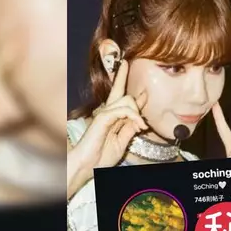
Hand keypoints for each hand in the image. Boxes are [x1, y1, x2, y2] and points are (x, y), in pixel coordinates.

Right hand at [68, 58, 148, 190]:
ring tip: (142, 126)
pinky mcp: (102, 118)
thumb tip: (141, 118)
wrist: (87, 166)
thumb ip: (130, 128)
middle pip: (118, 90)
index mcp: (111, 118)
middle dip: (122, 76)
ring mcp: (104, 114)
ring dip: (138, 112)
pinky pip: (122, 110)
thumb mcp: (122, 142)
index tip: (143, 89)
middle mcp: (106, 112)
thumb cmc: (101, 156)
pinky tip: (139, 125)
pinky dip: (134, 116)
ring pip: (126, 100)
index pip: (122, 99)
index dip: (134, 93)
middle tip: (126, 64)